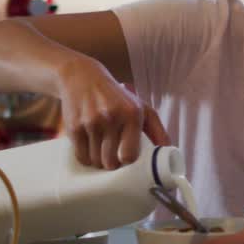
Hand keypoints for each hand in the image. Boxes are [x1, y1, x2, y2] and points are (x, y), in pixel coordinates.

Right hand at [56, 56, 170, 168]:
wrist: (82, 77)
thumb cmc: (116, 97)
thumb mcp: (141, 108)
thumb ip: (157, 131)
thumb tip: (169, 153)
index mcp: (131, 114)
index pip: (129, 155)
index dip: (128, 162)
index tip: (128, 160)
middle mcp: (111, 117)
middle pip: (110, 162)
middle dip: (113, 165)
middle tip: (114, 158)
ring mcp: (90, 123)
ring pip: (95, 161)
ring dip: (99, 162)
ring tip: (102, 152)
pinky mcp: (74, 127)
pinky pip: (81, 156)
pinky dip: (86, 158)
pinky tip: (90, 148)